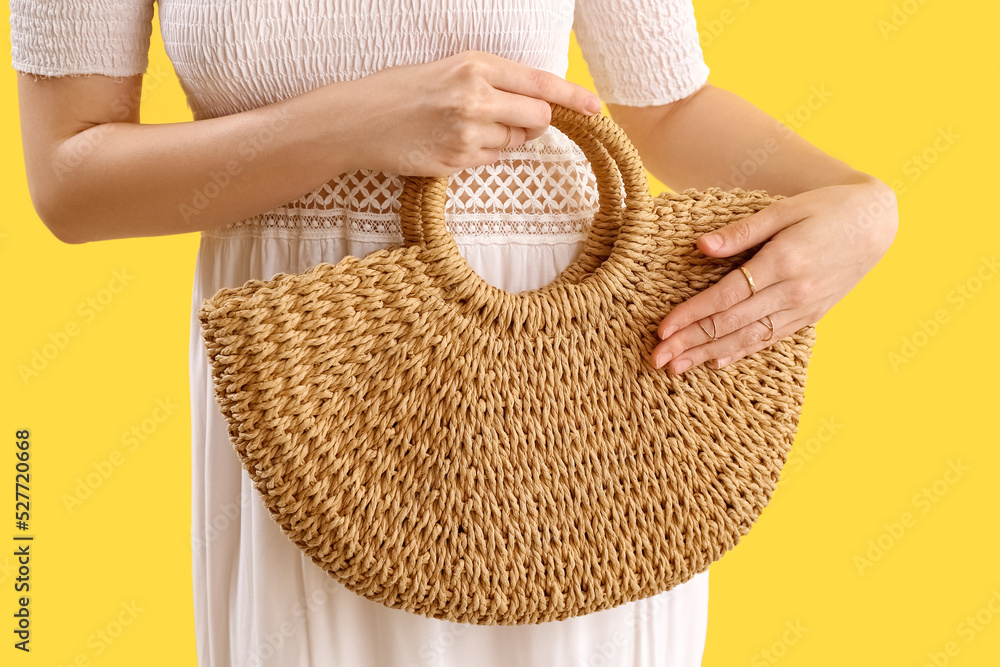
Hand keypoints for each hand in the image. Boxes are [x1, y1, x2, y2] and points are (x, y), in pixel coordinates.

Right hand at [341, 50, 601, 175]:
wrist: (358, 120)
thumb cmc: (402, 90)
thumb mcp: (449, 69)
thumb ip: (493, 81)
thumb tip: (535, 102)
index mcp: (475, 66)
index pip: (539, 83)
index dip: (572, 97)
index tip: (595, 107)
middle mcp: (476, 98)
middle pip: (537, 117)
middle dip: (534, 120)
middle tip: (510, 116)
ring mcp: (467, 134)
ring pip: (515, 142)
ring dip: (504, 138)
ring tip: (465, 126)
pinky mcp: (456, 161)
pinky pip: (491, 161)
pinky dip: (482, 154)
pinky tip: (453, 142)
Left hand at [650, 176, 897, 372]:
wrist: (876, 223)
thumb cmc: (825, 208)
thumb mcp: (783, 209)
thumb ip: (742, 230)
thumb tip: (701, 246)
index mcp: (782, 262)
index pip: (726, 297)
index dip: (692, 314)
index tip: (662, 329)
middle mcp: (793, 291)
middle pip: (731, 324)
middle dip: (691, 343)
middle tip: (656, 359)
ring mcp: (803, 308)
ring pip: (748, 338)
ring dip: (709, 355)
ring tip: (676, 368)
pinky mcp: (810, 316)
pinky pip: (770, 339)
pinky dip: (741, 352)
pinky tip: (716, 362)